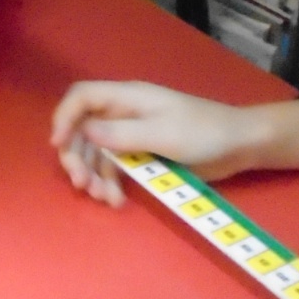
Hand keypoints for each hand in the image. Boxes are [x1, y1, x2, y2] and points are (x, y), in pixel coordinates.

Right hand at [49, 81, 298, 206]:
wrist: (241, 145)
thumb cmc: (204, 131)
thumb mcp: (162, 133)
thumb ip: (121, 134)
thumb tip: (84, 132)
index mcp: (126, 98)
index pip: (81, 97)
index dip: (64, 117)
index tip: (58, 145)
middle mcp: (122, 114)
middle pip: (82, 130)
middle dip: (77, 157)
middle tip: (83, 184)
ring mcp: (131, 136)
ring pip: (96, 154)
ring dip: (94, 176)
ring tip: (105, 199)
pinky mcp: (142, 156)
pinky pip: (115, 168)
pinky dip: (111, 183)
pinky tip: (117, 201)